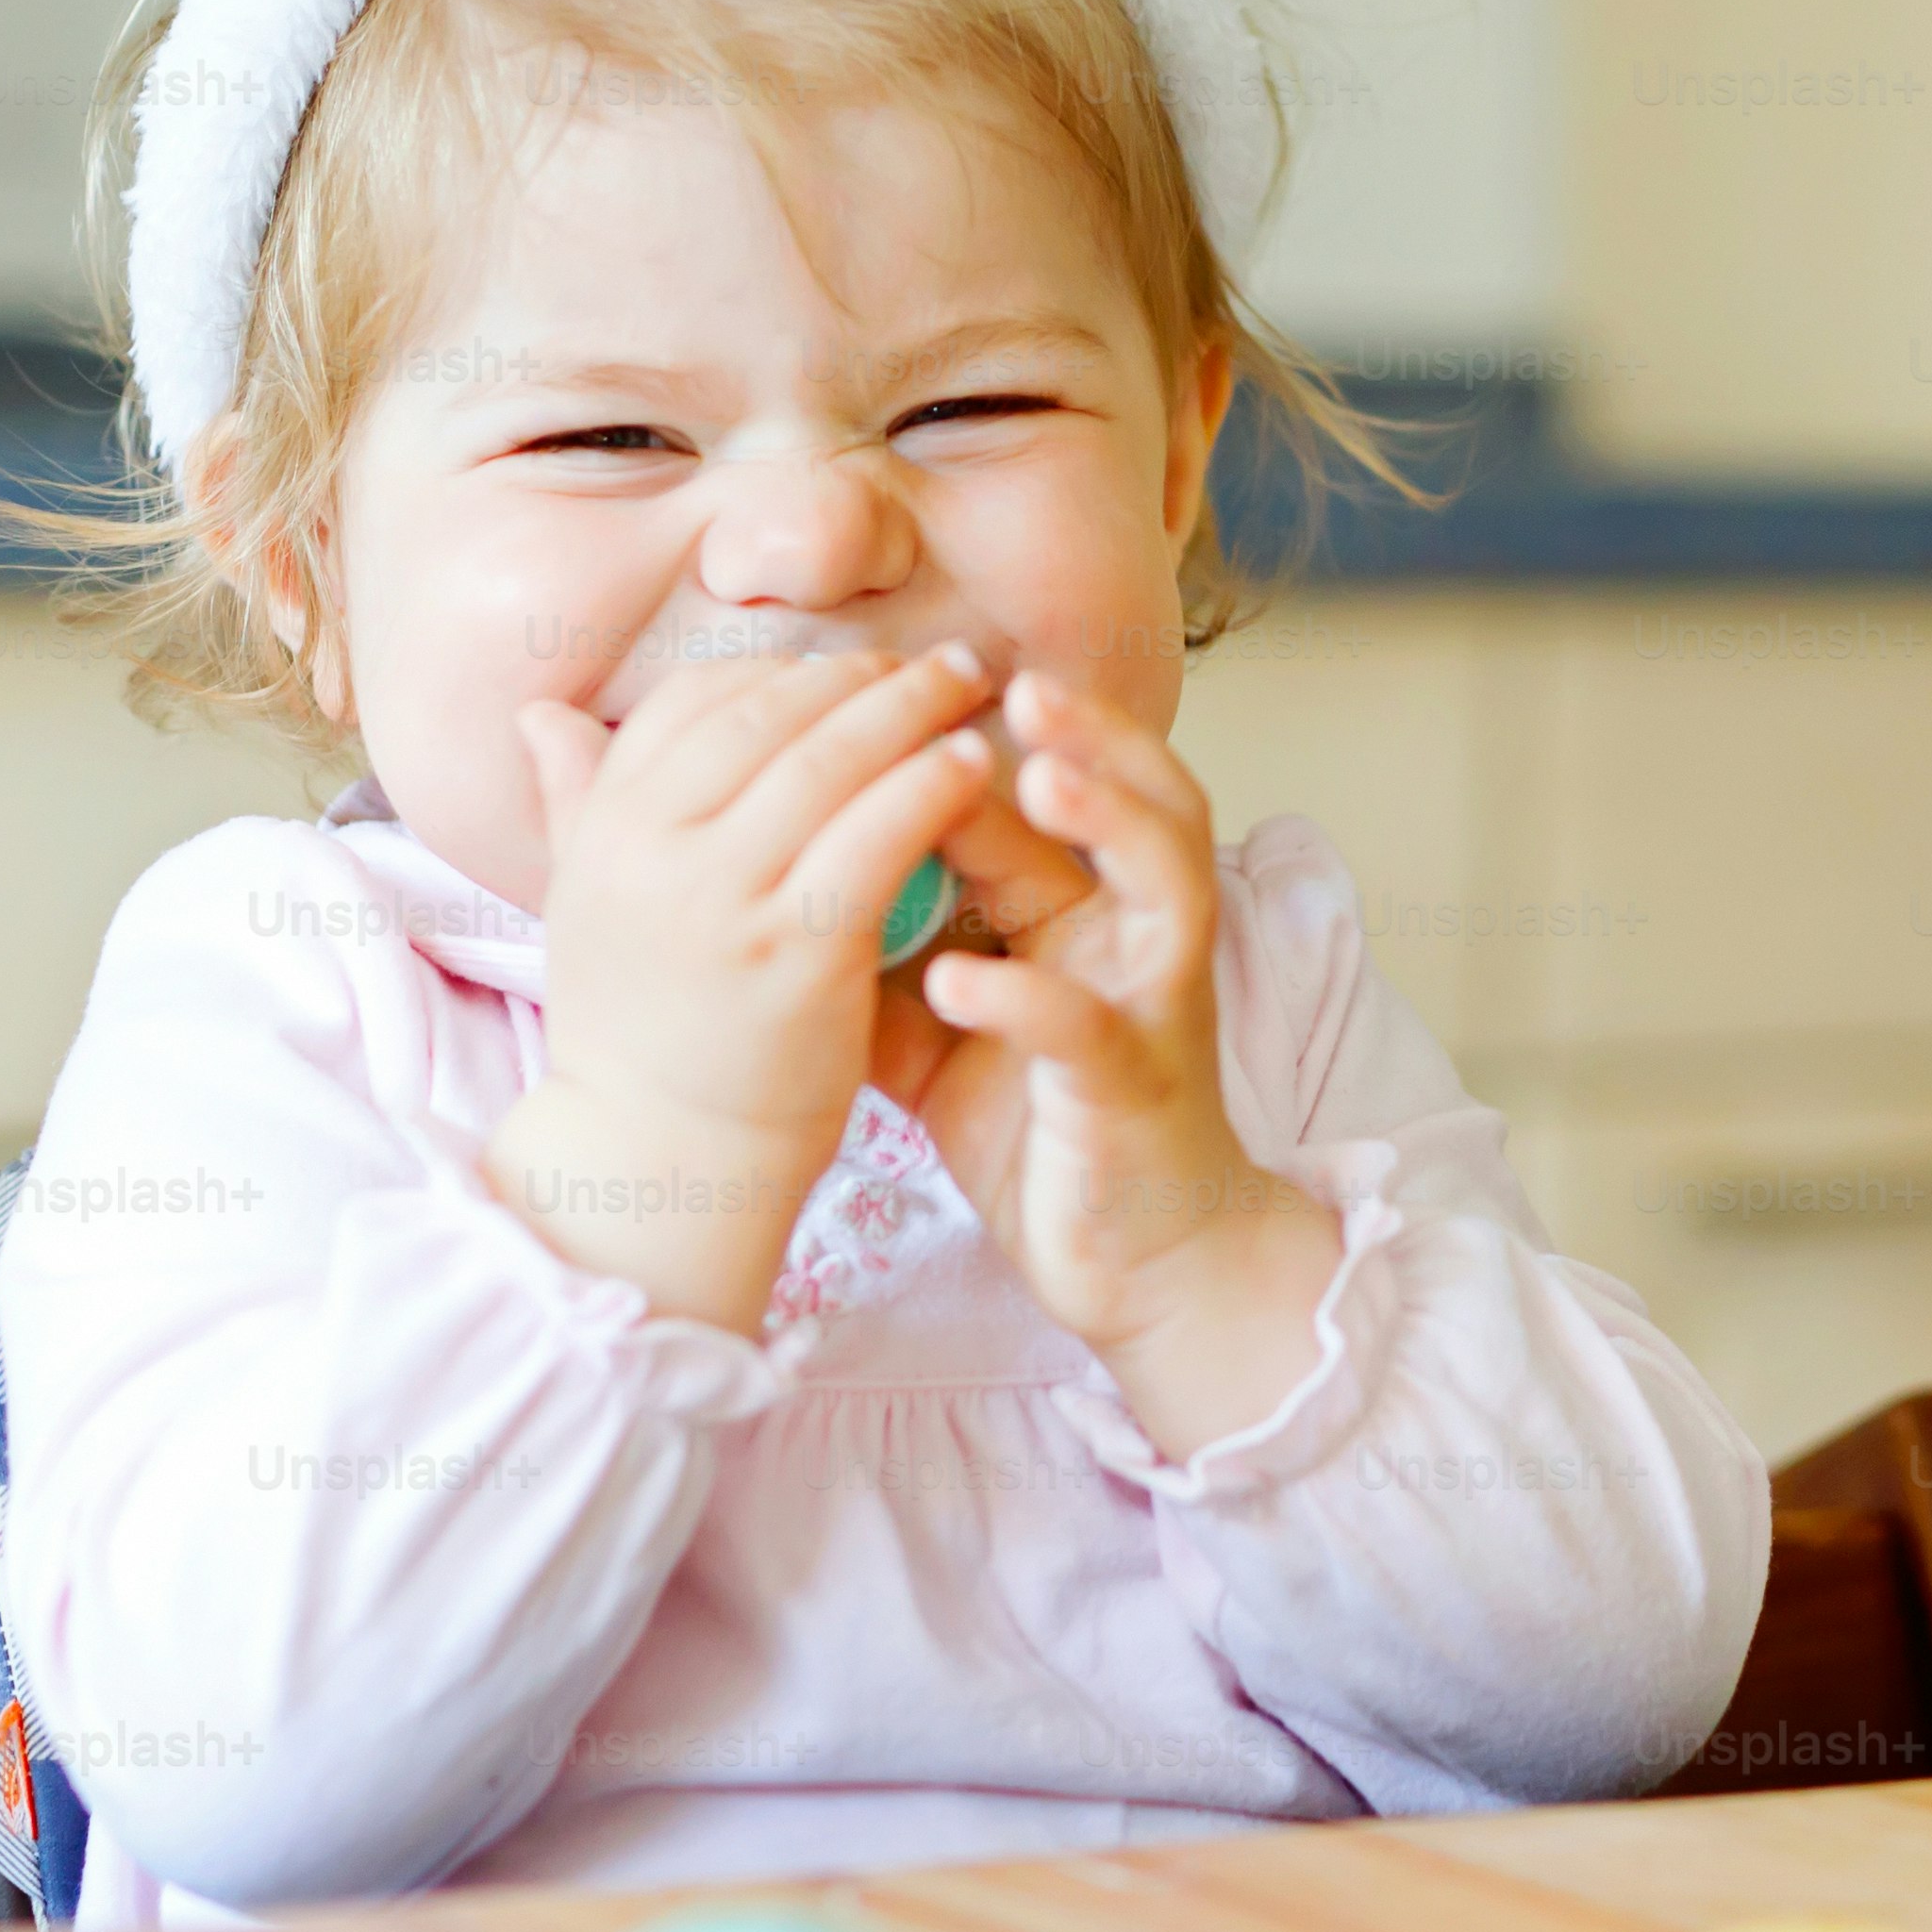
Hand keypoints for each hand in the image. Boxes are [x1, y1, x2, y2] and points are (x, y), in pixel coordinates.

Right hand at [480, 642, 997, 1331]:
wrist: (658, 1165)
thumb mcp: (586, 907)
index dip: (779, 669)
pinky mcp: (798, 955)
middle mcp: (652, 852)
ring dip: (909, 708)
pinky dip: (930, 783)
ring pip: (828, 762)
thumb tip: (541, 711)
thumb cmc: (636, 1034)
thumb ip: (575, 802)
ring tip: (966, 688)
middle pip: (768, 715)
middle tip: (935, 661)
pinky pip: (876, 837)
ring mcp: (724, 902)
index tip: (845, 668)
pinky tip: (972, 763)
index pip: (693, 702)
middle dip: (860, 674)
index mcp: (605, 830)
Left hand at [877, 672, 1342, 1458]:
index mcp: (1078, 905)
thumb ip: (876, 941)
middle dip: (1085, 732)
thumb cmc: (1028, 1119)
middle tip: (1008, 675)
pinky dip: (1029, 998)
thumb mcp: (932, 1019)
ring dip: (1109, 819)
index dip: (984, 738)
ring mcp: (1147, 1004)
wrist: (1126, 1256)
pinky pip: (1091, 1030)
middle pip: (1138, 801)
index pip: (1043, 796)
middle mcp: (1129, 934)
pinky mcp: (1138, 1088)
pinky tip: (959, 980)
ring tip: (1039, 775)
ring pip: (1163, 880)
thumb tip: (769, 875)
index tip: (904, 676)